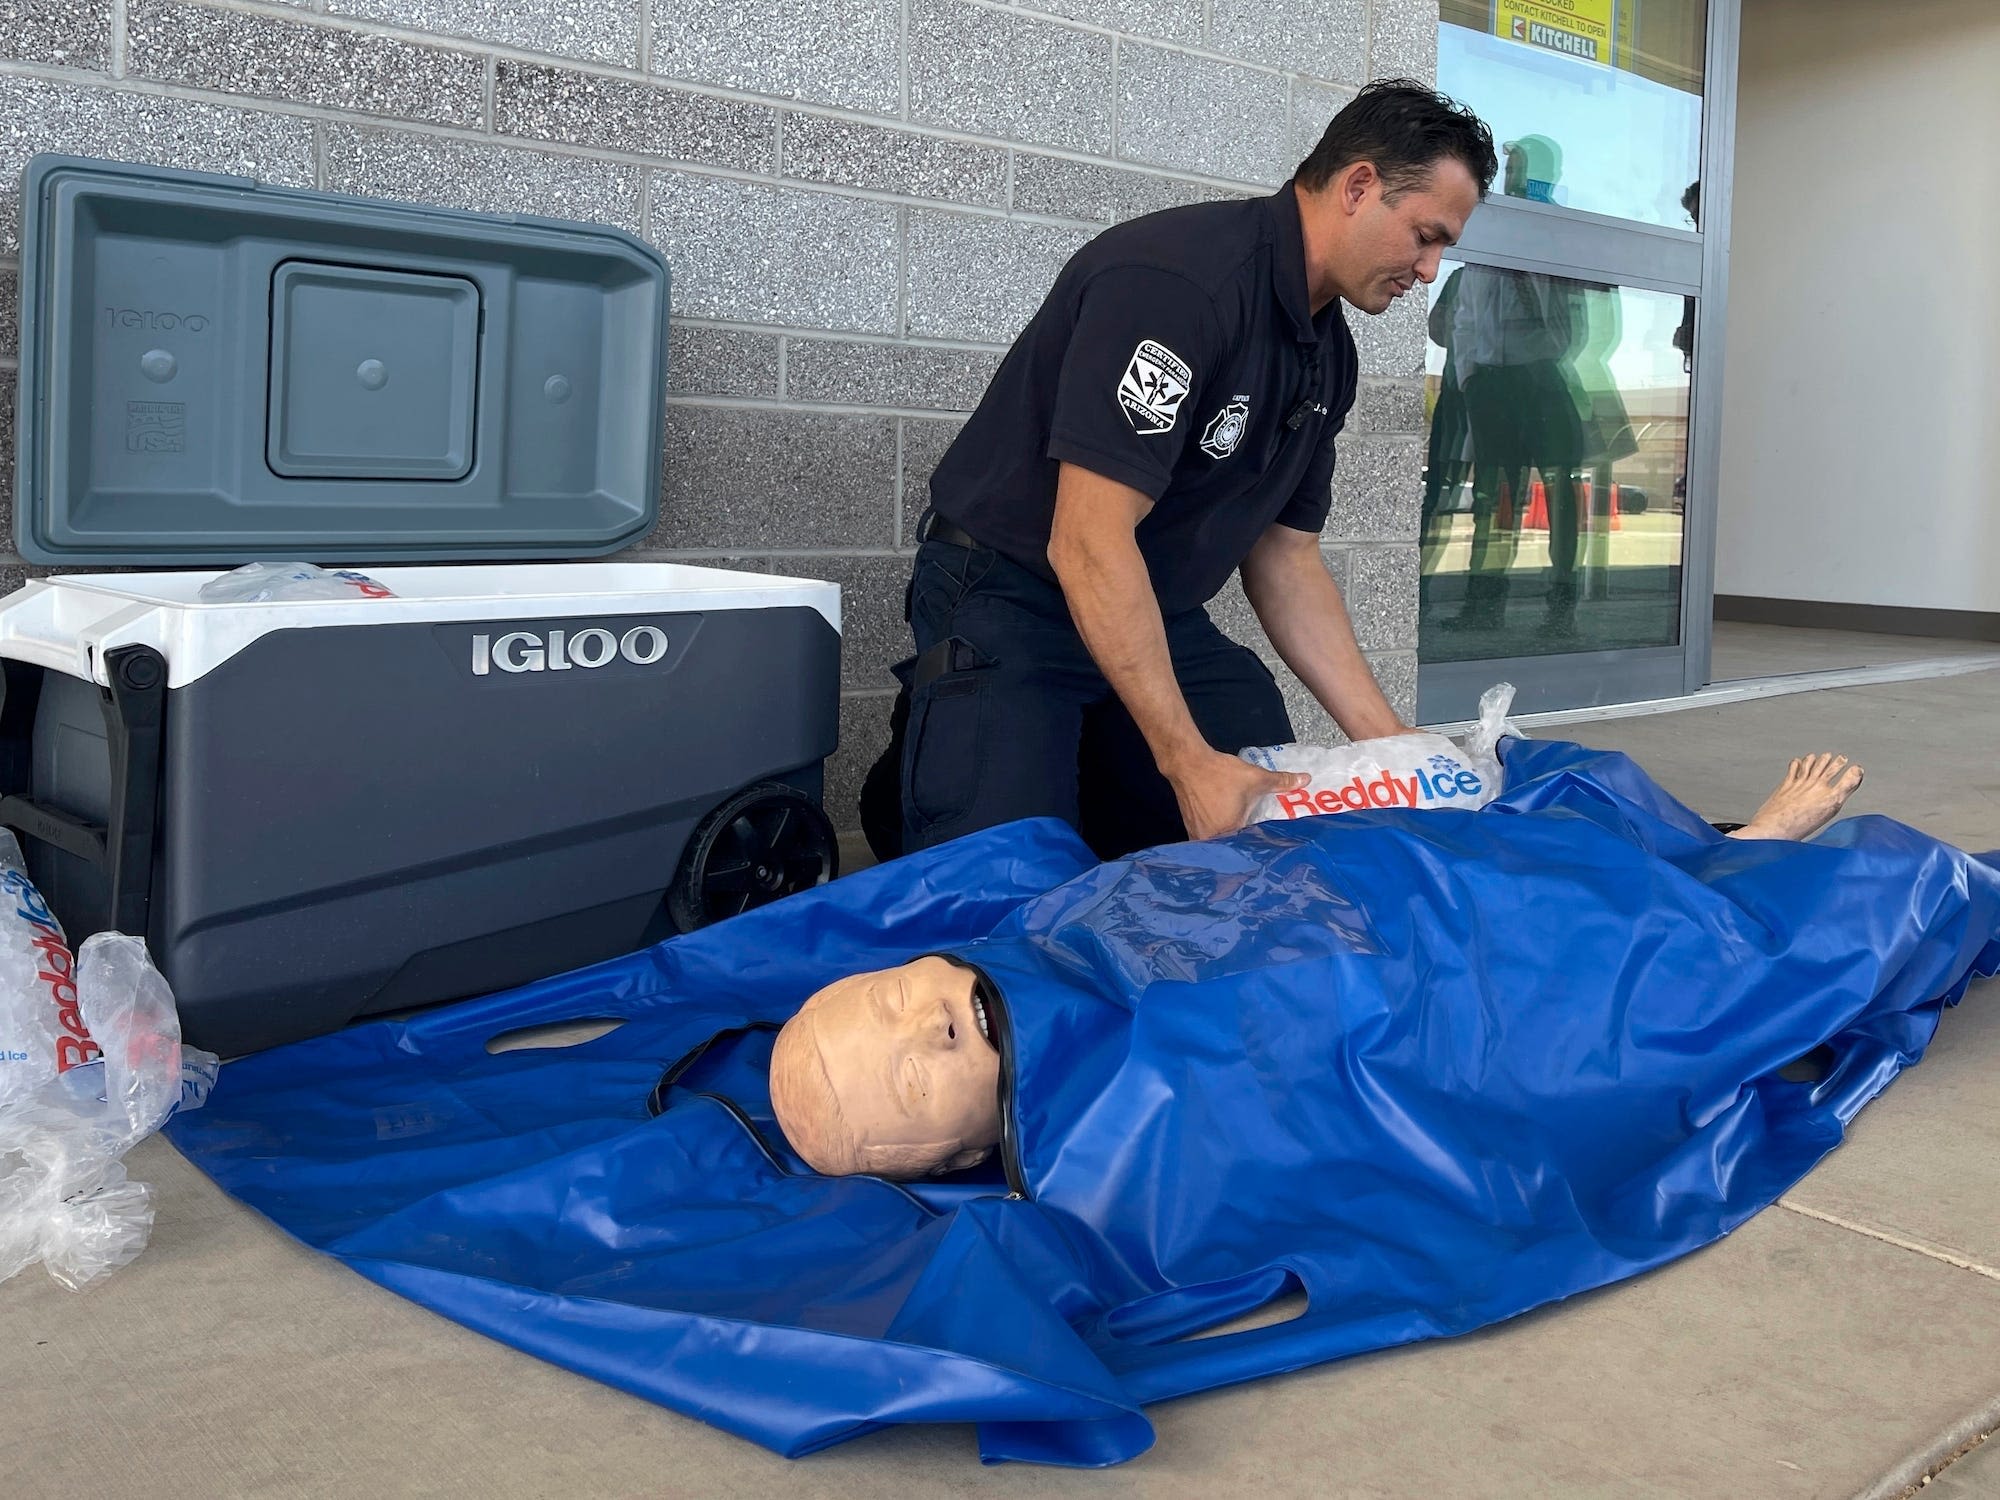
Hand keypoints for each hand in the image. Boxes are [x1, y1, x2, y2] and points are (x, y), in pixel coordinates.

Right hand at [1164, 748, 1309, 841]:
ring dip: (1231, 838)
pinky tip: (1226, 823)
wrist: (1188, 763)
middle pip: (1233, 847)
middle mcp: (1211, 839)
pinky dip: (1219, 831)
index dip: (1261, 843)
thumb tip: (1307, 779)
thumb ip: (1282, 781)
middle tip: (1261, 840)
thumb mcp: (1256, 777)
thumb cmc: (1221, 774)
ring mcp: (1198, 835)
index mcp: (1229, 831)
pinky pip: (1209, 836)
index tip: (1272, 842)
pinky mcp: (1191, 828)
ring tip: (1245, 833)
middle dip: (1245, 843)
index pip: (1250, 845)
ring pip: (1220, 842)